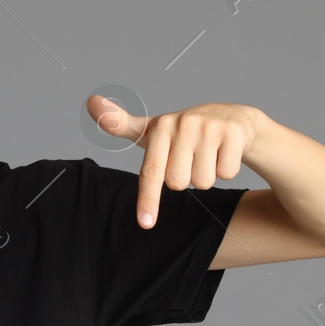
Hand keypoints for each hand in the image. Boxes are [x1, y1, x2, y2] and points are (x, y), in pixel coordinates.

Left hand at [87, 95, 261, 227]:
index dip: (148, 200)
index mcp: (161, 127)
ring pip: (203, 182)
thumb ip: (120, 123)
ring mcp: (209, 126)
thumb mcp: (153, 128)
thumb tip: (90, 101)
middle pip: (178, 183)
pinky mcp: (233, 133)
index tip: (146, 224)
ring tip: (208, 154)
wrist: (234, 118)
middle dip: (186, 178)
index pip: (151, 172)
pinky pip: (226, 174)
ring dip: (207, 175)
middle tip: (191, 158)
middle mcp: (183, 123)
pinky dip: (227, 169)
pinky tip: (225, 152)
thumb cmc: (184, 132)